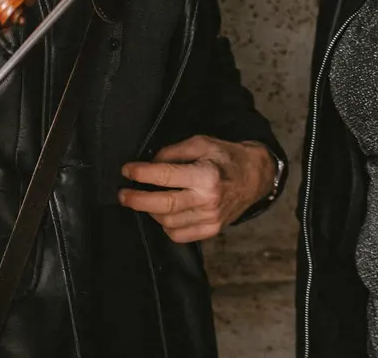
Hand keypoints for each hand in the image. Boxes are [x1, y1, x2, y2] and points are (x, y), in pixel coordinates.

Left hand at [117, 135, 278, 242]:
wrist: (254, 177)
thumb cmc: (226, 157)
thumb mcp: (201, 143)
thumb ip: (173, 152)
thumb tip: (149, 164)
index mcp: (206, 176)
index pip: (166, 176)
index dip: (141, 173)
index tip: (126, 170)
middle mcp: (208, 201)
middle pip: (163, 205)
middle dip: (137, 200)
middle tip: (122, 194)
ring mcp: (211, 219)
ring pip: (168, 222)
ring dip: (151, 211)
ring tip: (145, 200)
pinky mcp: (212, 230)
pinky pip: (179, 235)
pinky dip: (165, 226)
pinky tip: (163, 213)